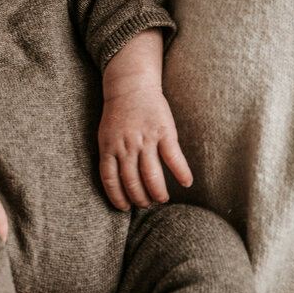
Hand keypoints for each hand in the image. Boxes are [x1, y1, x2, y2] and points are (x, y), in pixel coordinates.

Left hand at [99, 88, 192, 210]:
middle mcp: (126, 145)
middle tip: (146, 204)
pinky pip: (173, 158)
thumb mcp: (106, 135)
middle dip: (140, 198)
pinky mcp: (164, 131)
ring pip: (151, 175)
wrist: (131, 84)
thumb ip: (111, 156)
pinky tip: (187, 183)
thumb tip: (118, 183)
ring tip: (162, 199)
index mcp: (109, 146)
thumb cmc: (119, 113)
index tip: (124, 208)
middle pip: (132, 182)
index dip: (117, 197)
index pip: (110, 180)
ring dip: (158, 192)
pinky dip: (181, 173)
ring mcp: (145, 139)